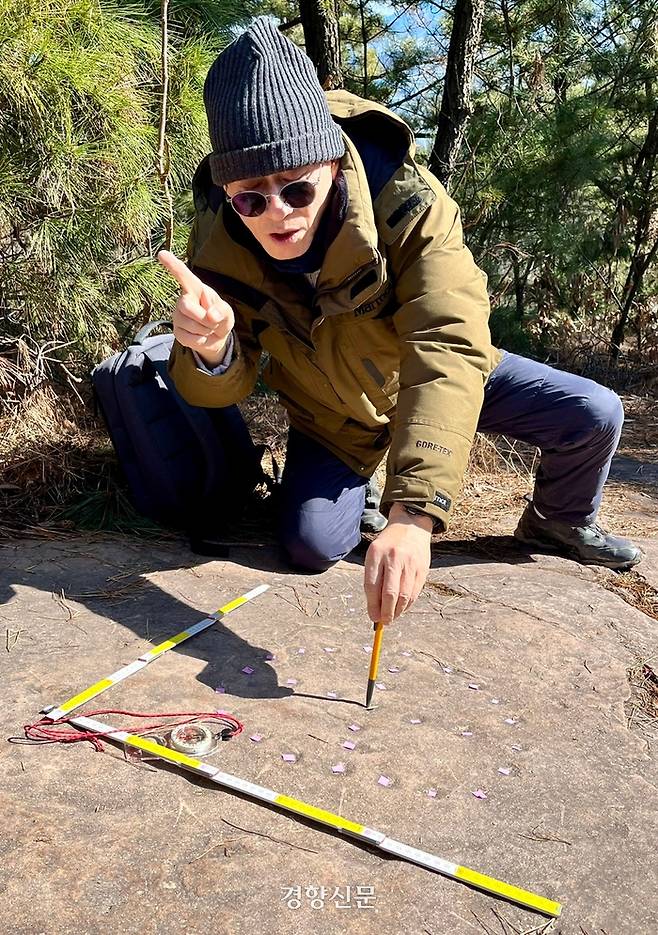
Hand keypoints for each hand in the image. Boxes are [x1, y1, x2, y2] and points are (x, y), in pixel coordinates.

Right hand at [158, 250, 234, 367]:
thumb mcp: (227, 312)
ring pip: (190, 325)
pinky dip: (202, 340)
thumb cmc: (220, 318)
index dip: (173, 266)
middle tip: (214, 321)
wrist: (217, 338)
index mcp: (196, 290)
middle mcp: (183, 300)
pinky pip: (190, 338)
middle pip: (186, 306)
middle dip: (204, 317)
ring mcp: (178, 317)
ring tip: (209, 328)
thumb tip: (211, 315)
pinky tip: (202, 336)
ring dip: (206, 330)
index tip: (162, 254)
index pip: (184, 276)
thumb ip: (222, 311)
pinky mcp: (177, 333)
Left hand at [363, 504, 432, 624]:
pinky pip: (414, 592)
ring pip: (404, 595)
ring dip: (398, 611)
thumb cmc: (388, 544)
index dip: (372, 605)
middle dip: (386, 612)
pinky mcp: (422, 568)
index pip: (372, 585)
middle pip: (389, 593)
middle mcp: (393, 558)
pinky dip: (408, 604)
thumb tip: (375, 608)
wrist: (411, 525)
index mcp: (376, 553)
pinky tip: (402, 608)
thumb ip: (373, 577)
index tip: (372, 617)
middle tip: (383, 622)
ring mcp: (410, 563)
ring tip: (393, 617)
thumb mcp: (375, 553)